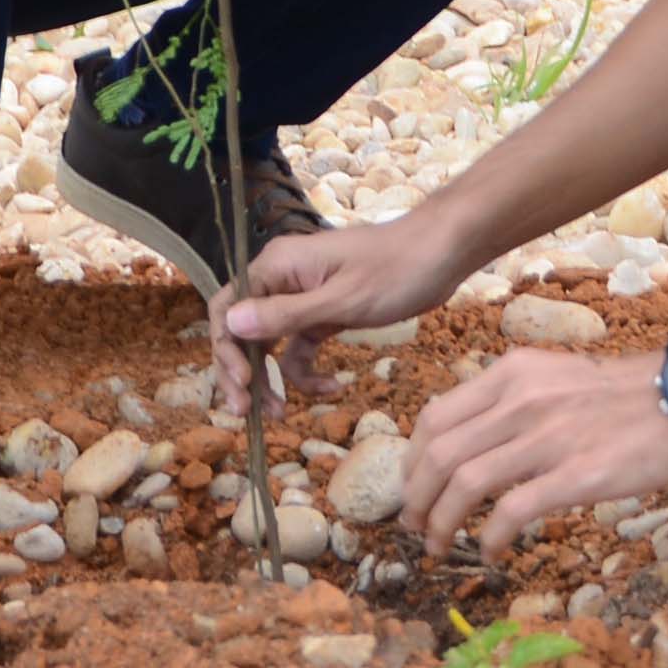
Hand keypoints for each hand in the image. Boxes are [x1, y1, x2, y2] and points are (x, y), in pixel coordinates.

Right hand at [212, 213, 471, 414]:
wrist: (442, 254)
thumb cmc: (396, 269)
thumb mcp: (340, 300)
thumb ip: (285, 315)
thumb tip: (231, 324)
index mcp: (276, 266)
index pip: (228, 307)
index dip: (226, 349)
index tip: (241, 385)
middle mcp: (282, 279)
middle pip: (243, 328)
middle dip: (242, 371)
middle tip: (246, 411)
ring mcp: (303, 296)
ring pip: (269, 343)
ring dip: (271, 378)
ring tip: (278, 413)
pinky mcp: (324, 313)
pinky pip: (300, 346)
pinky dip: (308, 370)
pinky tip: (330, 387)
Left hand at [404, 348, 667, 555]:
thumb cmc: (627, 394)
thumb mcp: (557, 375)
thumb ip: (513, 400)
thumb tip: (472, 442)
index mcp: (513, 373)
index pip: (436, 417)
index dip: (412, 461)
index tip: (414, 488)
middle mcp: (522, 400)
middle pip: (439, 454)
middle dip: (416, 499)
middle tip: (416, 527)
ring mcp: (548, 438)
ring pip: (464, 484)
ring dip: (441, 523)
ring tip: (440, 546)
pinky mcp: (577, 475)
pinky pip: (511, 512)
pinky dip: (488, 537)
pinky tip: (490, 552)